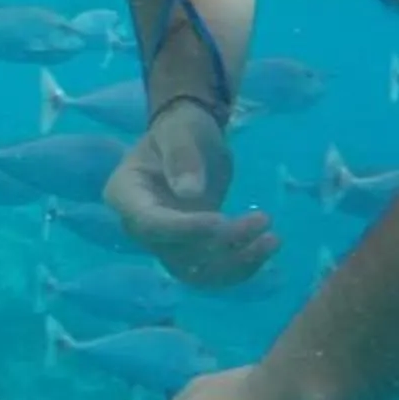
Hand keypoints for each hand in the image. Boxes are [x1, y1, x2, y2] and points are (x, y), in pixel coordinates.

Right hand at [105, 99, 277, 289]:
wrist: (191, 140)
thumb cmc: (181, 128)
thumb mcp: (182, 130)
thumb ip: (182, 156)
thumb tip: (189, 193)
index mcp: (126, 194)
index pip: (150, 224)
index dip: (185, 229)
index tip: (222, 220)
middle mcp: (140, 227)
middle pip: (176, 253)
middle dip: (222, 244)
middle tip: (262, 220)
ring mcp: (165, 242)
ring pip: (196, 271)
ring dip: (235, 263)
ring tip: (272, 240)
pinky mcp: (190, 250)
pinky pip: (212, 271)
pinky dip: (241, 266)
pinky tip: (266, 247)